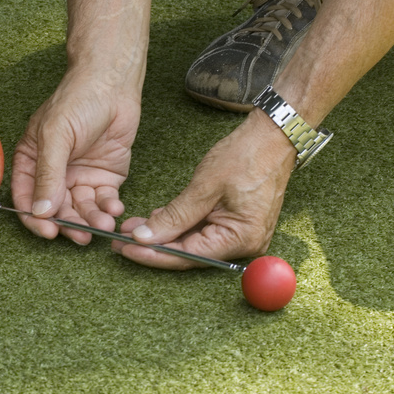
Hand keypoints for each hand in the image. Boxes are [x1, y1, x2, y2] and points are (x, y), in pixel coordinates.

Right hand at [11, 70, 140, 243]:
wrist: (113, 83)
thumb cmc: (77, 100)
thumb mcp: (55, 136)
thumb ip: (48, 175)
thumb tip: (41, 212)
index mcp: (31, 161)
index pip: (27, 198)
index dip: (36, 218)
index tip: (49, 232)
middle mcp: (54, 173)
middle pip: (56, 210)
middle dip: (70, 224)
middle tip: (83, 235)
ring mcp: (79, 177)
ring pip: (81, 209)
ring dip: (92, 219)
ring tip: (105, 223)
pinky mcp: (104, 177)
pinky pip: (103, 201)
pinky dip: (109, 208)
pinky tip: (115, 208)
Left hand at [114, 111, 296, 268]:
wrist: (273, 137)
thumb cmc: (246, 156)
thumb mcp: (203, 187)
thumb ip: (173, 217)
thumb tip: (144, 237)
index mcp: (240, 238)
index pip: (188, 256)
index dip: (153, 254)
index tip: (126, 249)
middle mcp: (243, 245)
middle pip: (189, 255)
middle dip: (154, 247)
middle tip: (119, 241)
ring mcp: (240, 236)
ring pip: (192, 244)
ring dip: (163, 236)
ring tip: (131, 227)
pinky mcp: (235, 226)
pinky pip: (201, 233)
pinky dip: (179, 227)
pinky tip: (155, 219)